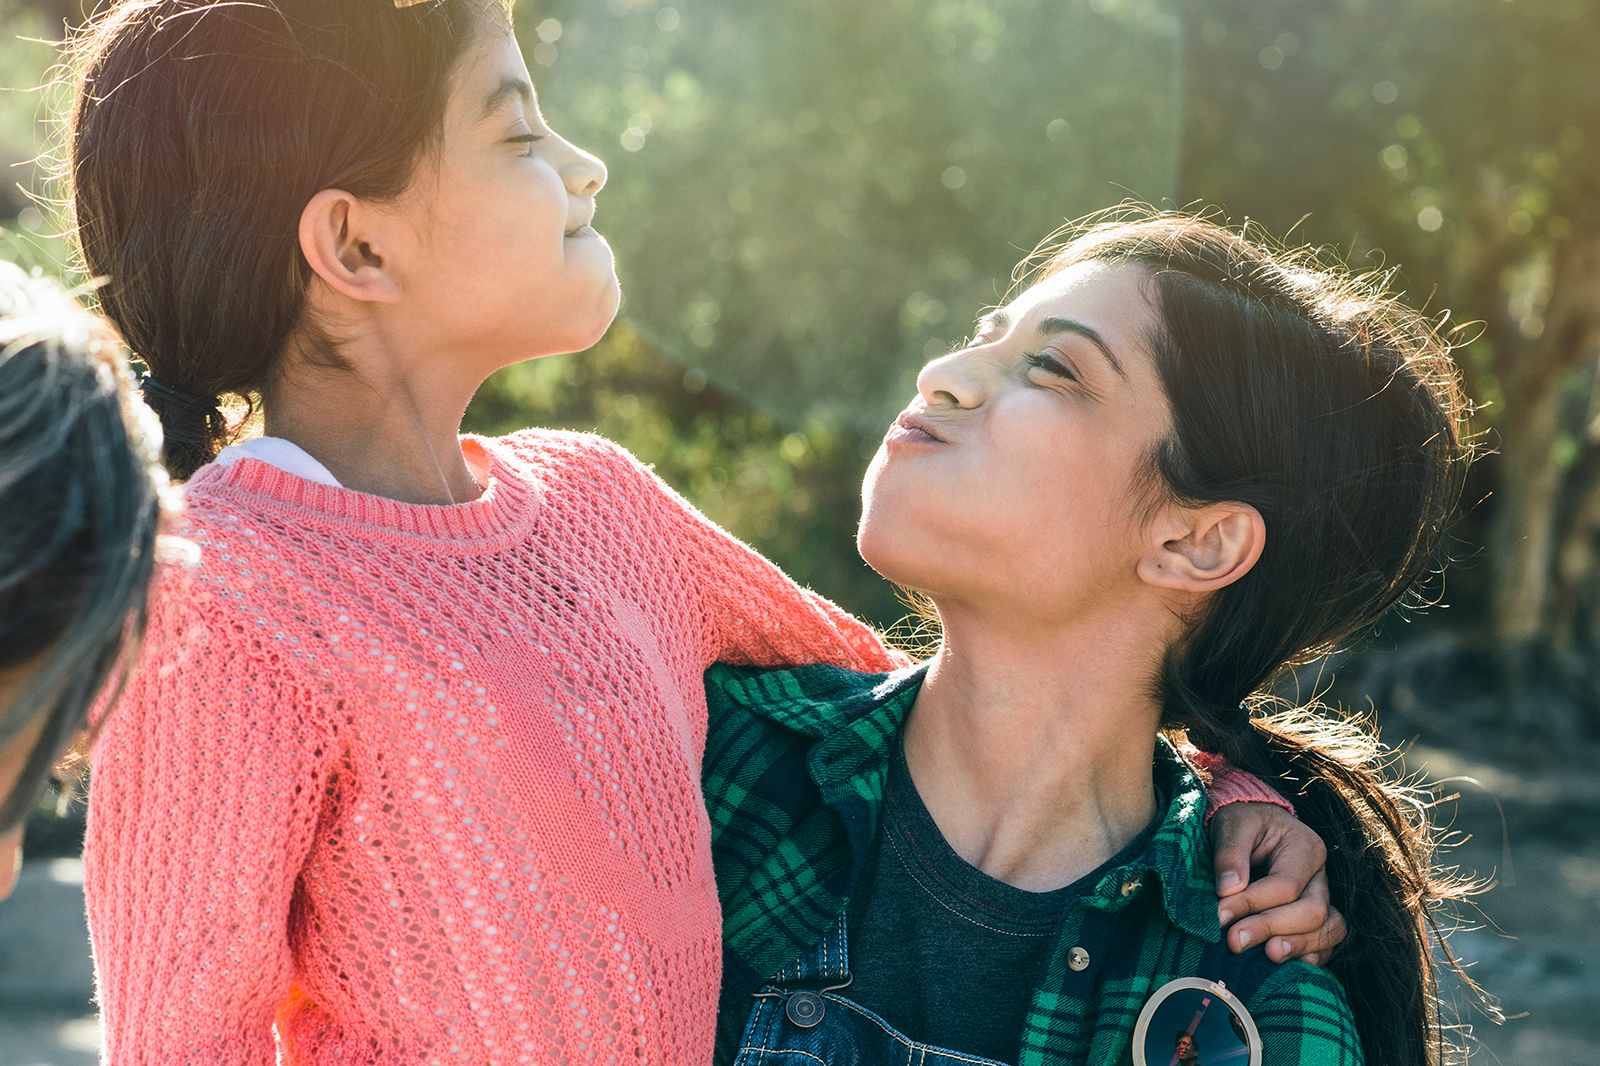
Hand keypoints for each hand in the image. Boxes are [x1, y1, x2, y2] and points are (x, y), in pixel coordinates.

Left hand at [1210, 801, 1346, 964]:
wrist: (1249, 824)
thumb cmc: (1241, 823)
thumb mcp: (1232, 824)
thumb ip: (1230, 854)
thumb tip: (1227, 890)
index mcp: (1305, 847)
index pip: (1285, 886)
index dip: (1252, 904)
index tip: (1219, 915)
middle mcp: (1320, 875)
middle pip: (1312, 911)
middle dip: (1272, 928)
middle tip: (1235, 941)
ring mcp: (1322, 897)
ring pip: (1328, 929)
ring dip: (1297, 946)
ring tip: (1267, 956)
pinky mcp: (1315, 917)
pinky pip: (1326, 941)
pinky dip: (1310, 954)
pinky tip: (1287, 964)